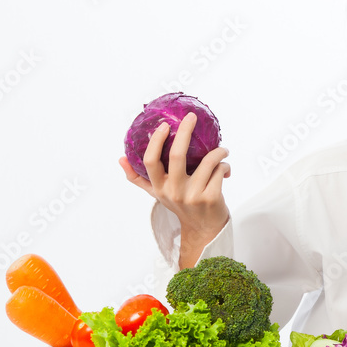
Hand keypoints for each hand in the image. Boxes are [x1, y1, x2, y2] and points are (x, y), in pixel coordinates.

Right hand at [119, 112, 230, 267]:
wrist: (203, 229)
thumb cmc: (181, 206)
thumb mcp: (158, 194)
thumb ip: (139, 178)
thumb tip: (121, 159)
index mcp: (159, 187)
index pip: (150, 161)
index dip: (156, 141)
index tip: (164, 125)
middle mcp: (174, 191)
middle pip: (176, 155)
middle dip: (185, 131)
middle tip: (191, 117)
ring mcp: (192, 195)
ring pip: (207, 160)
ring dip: (219, 151)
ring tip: (222, 150)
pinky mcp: (210, 198)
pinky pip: (220, 171)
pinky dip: (225, 166)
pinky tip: (225, 169)